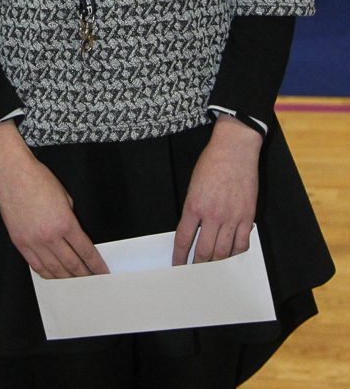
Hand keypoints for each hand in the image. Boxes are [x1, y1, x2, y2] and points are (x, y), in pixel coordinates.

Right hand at [0, 121, 108, 278]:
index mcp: (65, 223)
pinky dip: (46, 273)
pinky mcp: (20, 242)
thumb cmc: (38, 179)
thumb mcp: (65, 196)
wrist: (12, 173)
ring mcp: (33, 241)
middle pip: (72, 264)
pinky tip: (53, 275)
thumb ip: (70, 218)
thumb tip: (73, 235)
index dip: (96, 265)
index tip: (102, 272)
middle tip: (92, 281)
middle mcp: (50, 236)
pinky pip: (35, 265)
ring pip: (54, 269)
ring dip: (66, 279)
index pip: (86, 251)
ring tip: (74, 283)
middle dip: (84, 275)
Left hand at [172, 114, 262, 264]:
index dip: (179, 256)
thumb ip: (193, 208)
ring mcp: (231, 217)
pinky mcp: (247, 217)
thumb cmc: (211, 162)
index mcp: (194, 205)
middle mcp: (212, 215)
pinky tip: (232, 257)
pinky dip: (236, 254)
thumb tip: (192, 230)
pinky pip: (242, 243)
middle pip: (204, 251)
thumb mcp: (193, 184)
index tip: (177, 266)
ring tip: (212, 272)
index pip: (183, 239)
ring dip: (216, 264)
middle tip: (194, 275)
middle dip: (197, 266)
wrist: (234, 149)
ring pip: (223, 252)